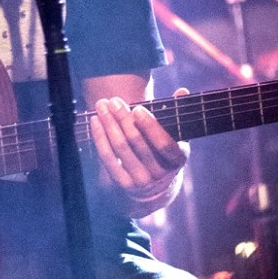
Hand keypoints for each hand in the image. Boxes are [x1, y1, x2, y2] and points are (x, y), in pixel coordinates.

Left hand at [88, 96, 187, 215]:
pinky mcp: (124, 184)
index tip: (137, 108)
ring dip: (109, 124)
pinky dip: (100, 138)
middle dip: (123, 118)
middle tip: (114, 101)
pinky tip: (96, 122)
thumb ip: (178, 113)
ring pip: (120, 148)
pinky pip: (108, 158)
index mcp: (177, 160)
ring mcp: (141, 181)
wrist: (157, 187)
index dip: (149, 125)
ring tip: (102, 106)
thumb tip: (182, 91)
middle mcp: (159, 173)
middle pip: (136, 142)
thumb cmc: (165, 152)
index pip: (163, 143)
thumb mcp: (177, 136)